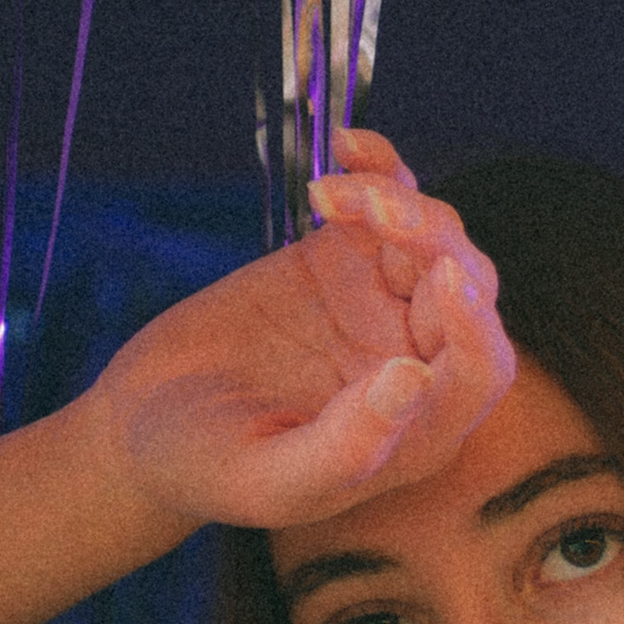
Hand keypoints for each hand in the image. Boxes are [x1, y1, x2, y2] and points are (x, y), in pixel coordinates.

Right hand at [91, 129, 515, 539]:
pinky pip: (382, 206)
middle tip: (374, 215)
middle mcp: (417, 364)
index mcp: (419, 431)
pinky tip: (348, 145)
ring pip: (429, 239)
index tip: (445, 279)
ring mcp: (383, 307)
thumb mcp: (270, 479)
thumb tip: (414, 378)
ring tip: (333, 194)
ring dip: (397, 201)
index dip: (475, 325)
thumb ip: (345, 447)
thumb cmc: (207, 469)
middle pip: (464, 289)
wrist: (144, 423)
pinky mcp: (341, 261)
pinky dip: (378, 169)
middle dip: (433, 243)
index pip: (479, 371)